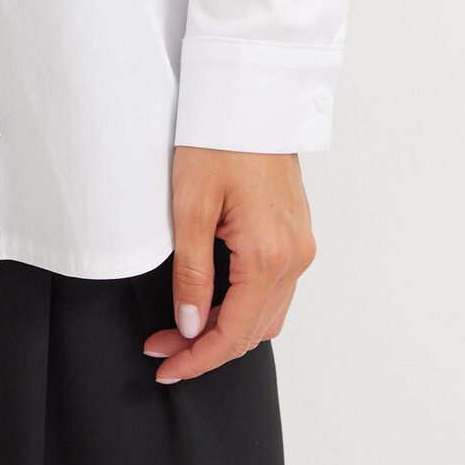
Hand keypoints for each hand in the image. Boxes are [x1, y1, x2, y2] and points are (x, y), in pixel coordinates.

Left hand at [143, 147, 315, 384]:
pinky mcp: (298, 235)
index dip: (198, 358)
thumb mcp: (190, 206)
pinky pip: (276, 291)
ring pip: (267, 315)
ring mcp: (301, 247)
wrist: (249, 97)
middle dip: (206, 347)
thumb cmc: (217, 140)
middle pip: (253, 331)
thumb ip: (192, 274)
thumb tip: (190, 326)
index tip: (166, 367)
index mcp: (269, 254)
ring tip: (182, 327)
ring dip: (227, 330)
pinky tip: (213, 301)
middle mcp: (295, 257)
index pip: (235, 333)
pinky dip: (245, 307)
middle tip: (162, 346)